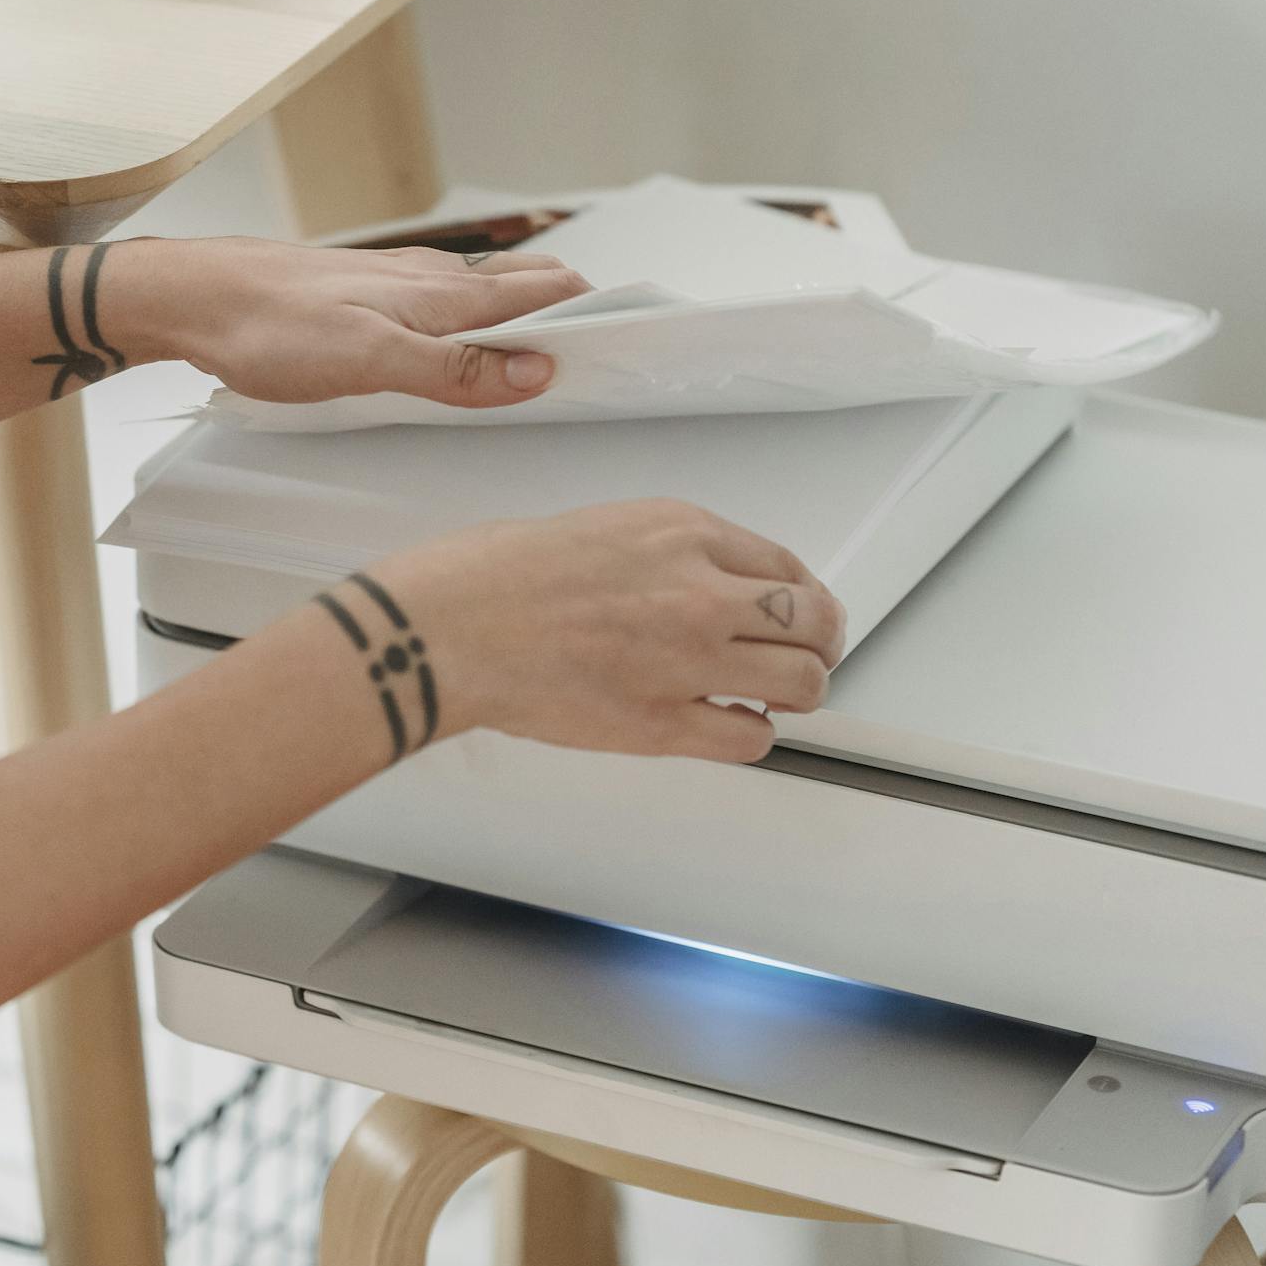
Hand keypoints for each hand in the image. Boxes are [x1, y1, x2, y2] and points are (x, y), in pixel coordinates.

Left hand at [120, 237, 592, 410]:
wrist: (192, 296)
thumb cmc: (267, 326)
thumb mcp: (367, 363)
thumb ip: (453, 370)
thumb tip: (537, 370)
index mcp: (441, 295)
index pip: (545, 293)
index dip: (597, 310)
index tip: (643, 335)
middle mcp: (428, 279)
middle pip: (524, 286)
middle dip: (575, 308)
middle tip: (614, 344)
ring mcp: (396, 282)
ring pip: (483, 290)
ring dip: (527, 309)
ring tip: (559, 340)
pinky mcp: (365, 293)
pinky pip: (443, 298)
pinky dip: (478, 314)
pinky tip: (465, 333)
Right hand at [320, 501, 847, 764]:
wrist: (447, 627)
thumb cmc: (490, 576)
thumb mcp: (593, 527)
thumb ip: (655, 556)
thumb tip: (684, 586)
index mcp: (680, 531)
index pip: (782, 563)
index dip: (800, 595)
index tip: (796, 610)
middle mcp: (700, 590)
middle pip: (812, 620)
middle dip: (818, 642)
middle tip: (809, 656)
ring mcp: (688, 659)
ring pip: (802, 681)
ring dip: (798, 692)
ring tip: (777, 697)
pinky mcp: (663, 722)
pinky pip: (749, 737)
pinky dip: (751, 735)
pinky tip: (731, 726)